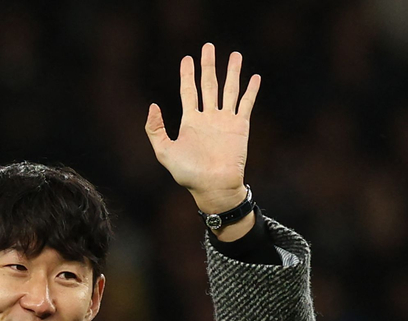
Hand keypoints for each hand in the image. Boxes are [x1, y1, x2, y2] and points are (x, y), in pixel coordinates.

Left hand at [145, 42, 260, 219]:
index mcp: (190, 121)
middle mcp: (208, 117)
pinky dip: (250, 90)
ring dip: (232, 72)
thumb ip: (155, 129)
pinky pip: (246, 104)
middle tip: (208, 47)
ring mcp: (225, 121)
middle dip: (208, 65)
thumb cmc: (188, 174)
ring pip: (229, 90)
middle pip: (209, 84)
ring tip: (234, 55)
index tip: (187, 58)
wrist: (213, 187)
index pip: (188, 91)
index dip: (187, 74)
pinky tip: (254, 77)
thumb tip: (153, 105)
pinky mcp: (240, 127)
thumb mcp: (164, 152)